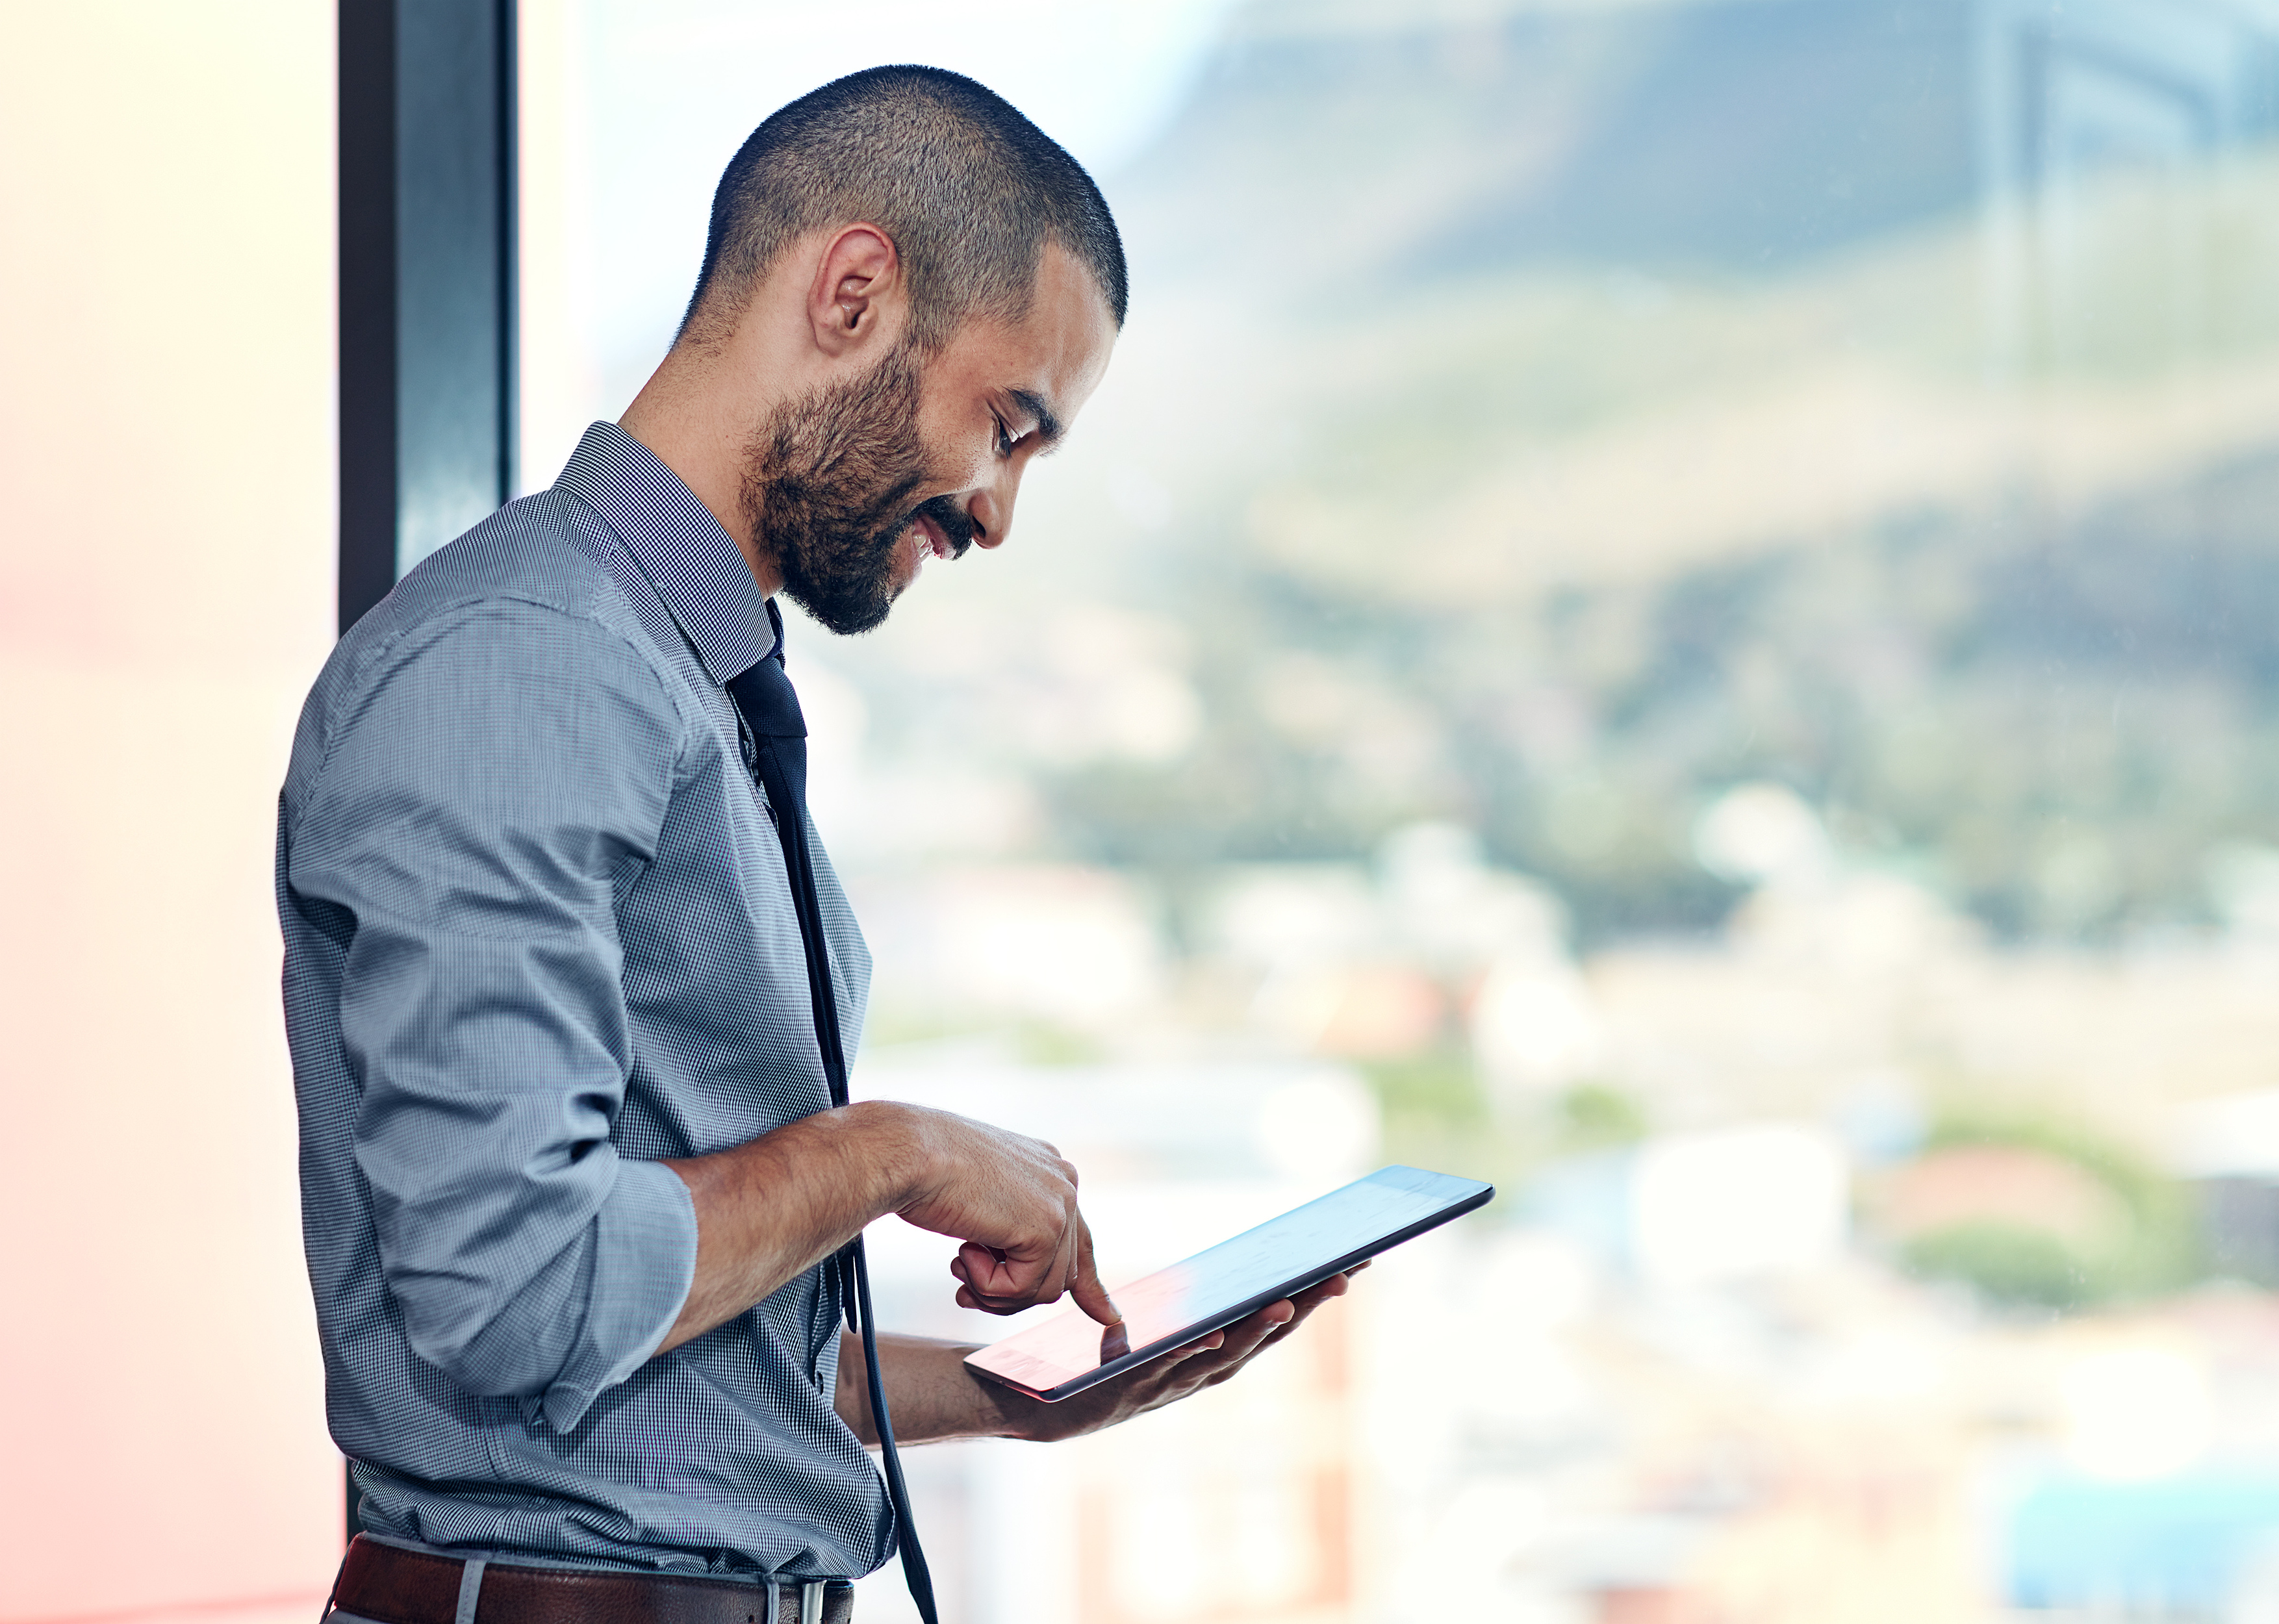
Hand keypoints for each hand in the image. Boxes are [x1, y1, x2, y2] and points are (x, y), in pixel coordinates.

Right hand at [892, 1105, 1119, 1325]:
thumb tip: (1035, 1279)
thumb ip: (1015, 1232)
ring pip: (1045, 1289)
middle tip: (966, 1289)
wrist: (908, 1151)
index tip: (1107, 1315)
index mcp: (1050, 1170)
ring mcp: (1060, 1203)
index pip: (1079, 1238)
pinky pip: (1024, 1289)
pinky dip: (988, 1286)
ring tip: (959, 1264)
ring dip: (994, 1291)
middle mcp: (1063, 1182)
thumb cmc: (927, 1170)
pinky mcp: (1046, 1226)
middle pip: (1060, 1273)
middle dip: (1011, 1292)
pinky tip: (964, 1252)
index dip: (1088, 1285)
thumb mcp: (981, 1201)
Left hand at [990, 1266, 1362, 1443]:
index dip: (1309, 1297)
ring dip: (1255, 1333)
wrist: (1029, 1398)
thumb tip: (1237, 1259)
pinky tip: (1213, 1329)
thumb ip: (1189, 1302)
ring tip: (1284, 1302)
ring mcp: (1164, 1387)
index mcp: (1205, 1353)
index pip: (1267, 1320)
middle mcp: (1194, 1374)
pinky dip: (1192, 1352)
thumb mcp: (1152, 1324)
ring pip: (1221, 1359)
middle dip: (1302, 1309)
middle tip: (1342, 1274)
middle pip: (1260, 1340)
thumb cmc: (1093, 1356)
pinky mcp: (1125, 1393)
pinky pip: (1164, 1369)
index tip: (1349, 1262)